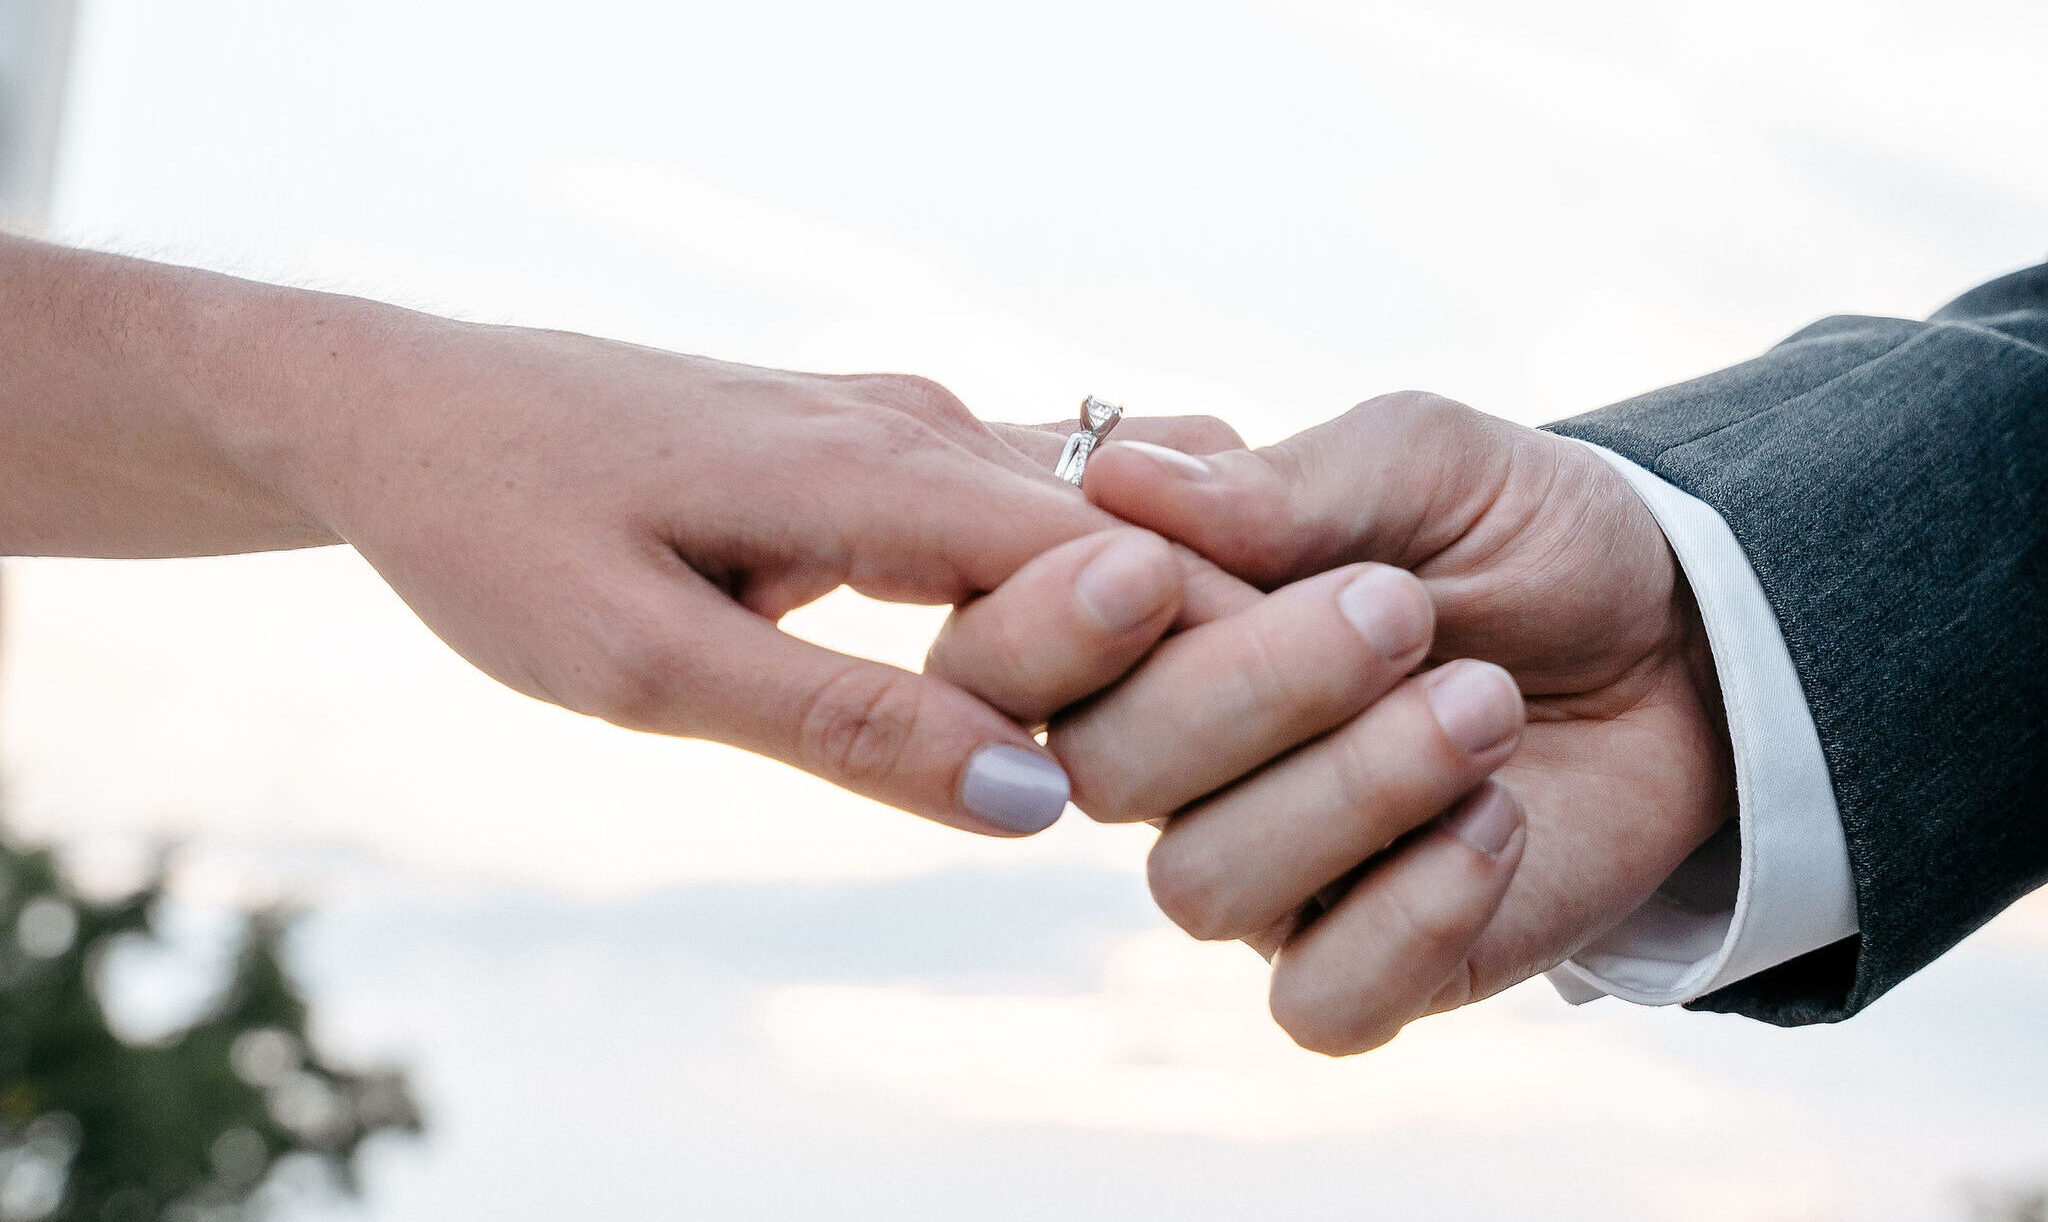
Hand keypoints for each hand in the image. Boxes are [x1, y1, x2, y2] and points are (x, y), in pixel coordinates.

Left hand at [3, 237, 1262, 835]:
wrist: (401, 409)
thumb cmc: (503, 532)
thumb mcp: (652, 663)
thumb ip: (848, 726)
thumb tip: (1035, 801)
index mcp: (883, 474)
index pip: (1121, 556)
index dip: (1233, 647)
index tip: (1343, 729)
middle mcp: (918, 430)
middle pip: (1130, 530)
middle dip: (1224, 632)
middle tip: (1345, 732)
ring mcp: (898, 424)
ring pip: (1083, 516)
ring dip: (1158, 607)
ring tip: (1257, 712)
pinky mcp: (867, 445)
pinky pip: (1016, 512)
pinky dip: (1079, 581)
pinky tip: (1116, 653)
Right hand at [1062, 392, 1734, 1051]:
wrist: (1683, 643)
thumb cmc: (1521, 534)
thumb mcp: (1423, 464)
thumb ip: (1282, 485)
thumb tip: (1121, 478)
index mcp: (1145, 632)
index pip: (1007, 656)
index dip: (1050, 628)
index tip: (1156, 573)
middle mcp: (1172, 765)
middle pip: (1107, 773)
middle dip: (1253, 689)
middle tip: (1404, 610)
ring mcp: (1262, 876)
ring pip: (1204, 886)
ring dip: (1353, 789)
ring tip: (1484, 705)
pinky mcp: (1360, 969)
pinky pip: (1317, 1001)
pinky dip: (1408, 919)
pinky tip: (1496, 826)